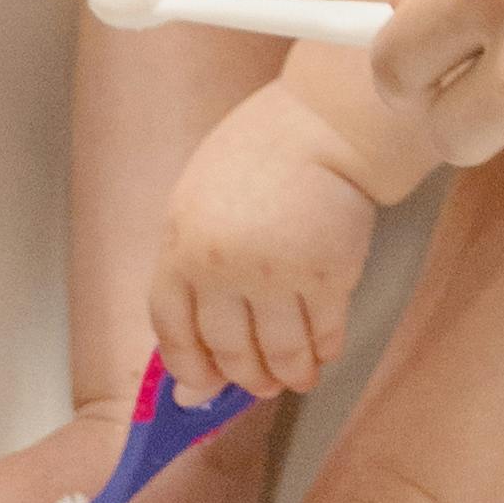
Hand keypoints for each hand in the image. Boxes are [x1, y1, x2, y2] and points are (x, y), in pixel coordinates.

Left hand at [153, 90, 380, 402]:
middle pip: (229, 352)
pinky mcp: (329, 275)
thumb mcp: (198, 204)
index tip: (205, 381)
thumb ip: (188, 275)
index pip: (174, 333)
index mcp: (183, 248)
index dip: (190, 366)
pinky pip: (325, 334)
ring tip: (297, 376)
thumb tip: (190, 368)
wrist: (323, 120)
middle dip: (247, 377)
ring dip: (289, 375)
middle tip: (261, 382)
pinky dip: (325, 350)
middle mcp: (224, 270)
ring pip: (280, 356)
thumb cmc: (256, 156)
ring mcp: (278, 275)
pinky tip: (324, 348)